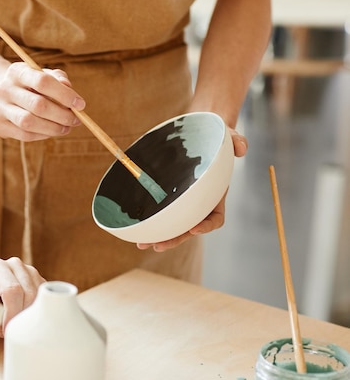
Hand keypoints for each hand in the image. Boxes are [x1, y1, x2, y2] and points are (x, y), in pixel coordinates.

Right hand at [0, 62, 85, 141]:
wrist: (0, 93)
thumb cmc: (29, 84)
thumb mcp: (42, 74)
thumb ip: (57, 79)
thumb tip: (69, 88)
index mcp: (17, 71)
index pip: (42, 81)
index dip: (64, 94)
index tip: (81, 105)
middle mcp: (4, 89)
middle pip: (37, 105)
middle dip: (61, 115)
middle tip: (76, 120)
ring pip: (29, 123)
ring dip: (53, 128)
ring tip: (66, 128)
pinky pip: (24, 135)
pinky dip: (42, 135)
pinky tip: (51, 131)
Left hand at [0, 257, 44, 338]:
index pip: (11, 289)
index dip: (10, 313)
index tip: (4, 331)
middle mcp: (15, 265)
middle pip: (29, 294)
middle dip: (19, 317)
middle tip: (5, 331)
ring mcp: (31, 273)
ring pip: (39, 299)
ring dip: (27, 317)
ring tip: (10, 325)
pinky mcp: (41, 285)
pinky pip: (46, 303)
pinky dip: (36, 316)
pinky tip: (21, 320)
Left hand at [135, 123, 245, 251]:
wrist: (200, 134)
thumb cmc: (216, 138)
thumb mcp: (228, 137)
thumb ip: (237, 141)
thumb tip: (241, 148)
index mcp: (215, 196)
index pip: (215, 218)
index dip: (206, 226)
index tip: (195, 228)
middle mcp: (200, 204)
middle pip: (189, 229)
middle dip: (174, 239)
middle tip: (157, 245)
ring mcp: (184, 202)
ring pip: (174, 226)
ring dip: (159, 236)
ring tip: (142, 244)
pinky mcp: (169, 197)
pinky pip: (162, 214)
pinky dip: (152, 222)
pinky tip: (138, 228)